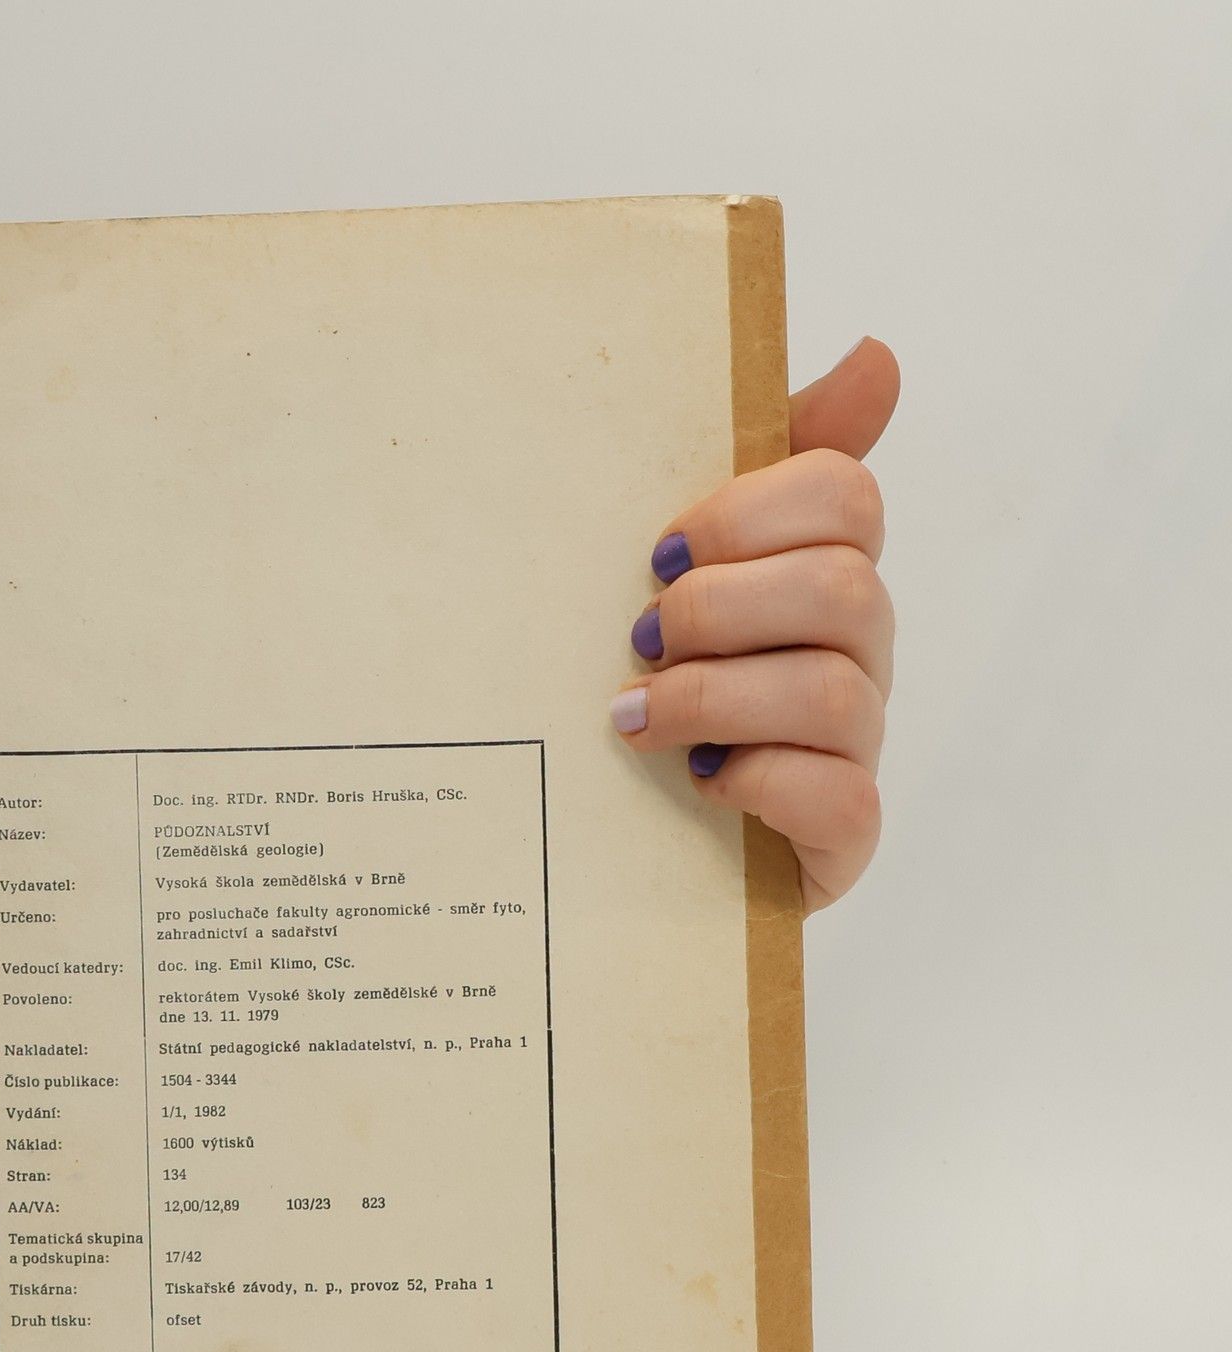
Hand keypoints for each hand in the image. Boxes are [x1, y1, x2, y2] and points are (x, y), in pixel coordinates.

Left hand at [609, 338, 900, 910]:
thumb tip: (879, 356)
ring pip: (830, 694)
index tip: (662, 550)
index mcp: (822, 572)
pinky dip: (761, 782)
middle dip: (718, 609)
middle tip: (640, 640)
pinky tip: (703, 781)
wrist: (630, 836)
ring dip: (715, 699)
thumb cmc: (662, 681)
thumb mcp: (686, 566)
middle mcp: (856, 654)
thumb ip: (763, 464)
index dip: (750, 513)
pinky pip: (839, 796)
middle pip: (840, 588)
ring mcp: (857, 747)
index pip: (844, 495)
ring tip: (636, 718)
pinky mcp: (842, 835)